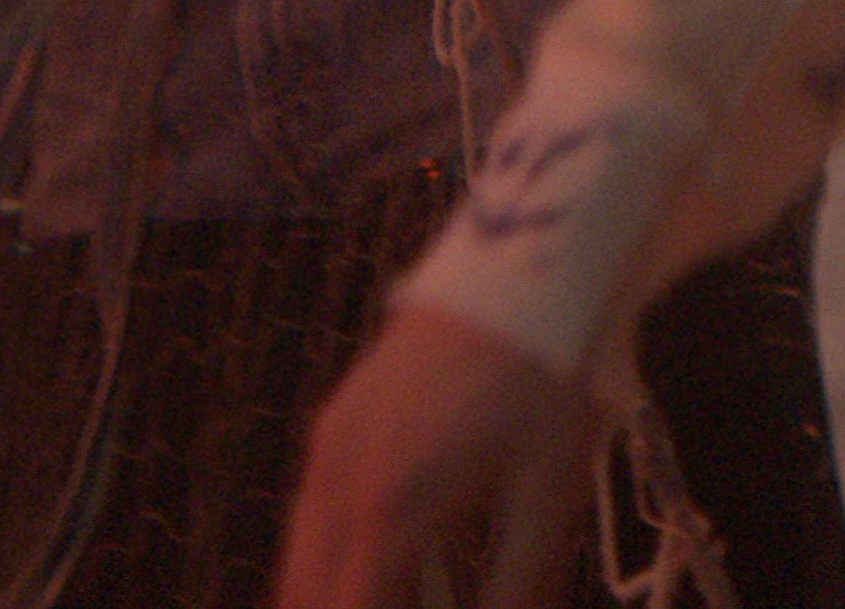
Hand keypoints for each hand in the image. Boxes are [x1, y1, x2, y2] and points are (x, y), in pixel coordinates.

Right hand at [274, 303, 596, 608]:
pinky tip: (373, 584)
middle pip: (306, 595)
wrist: (520, 268)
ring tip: (377, 605)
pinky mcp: (339, 421)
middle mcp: (338, 476)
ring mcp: (330, 442)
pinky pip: (311, 517)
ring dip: (329, 599)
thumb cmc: (541, 384)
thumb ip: (512, 593)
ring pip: (301, 559)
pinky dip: (329, 566)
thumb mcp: (542, 503)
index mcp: (387, 506)